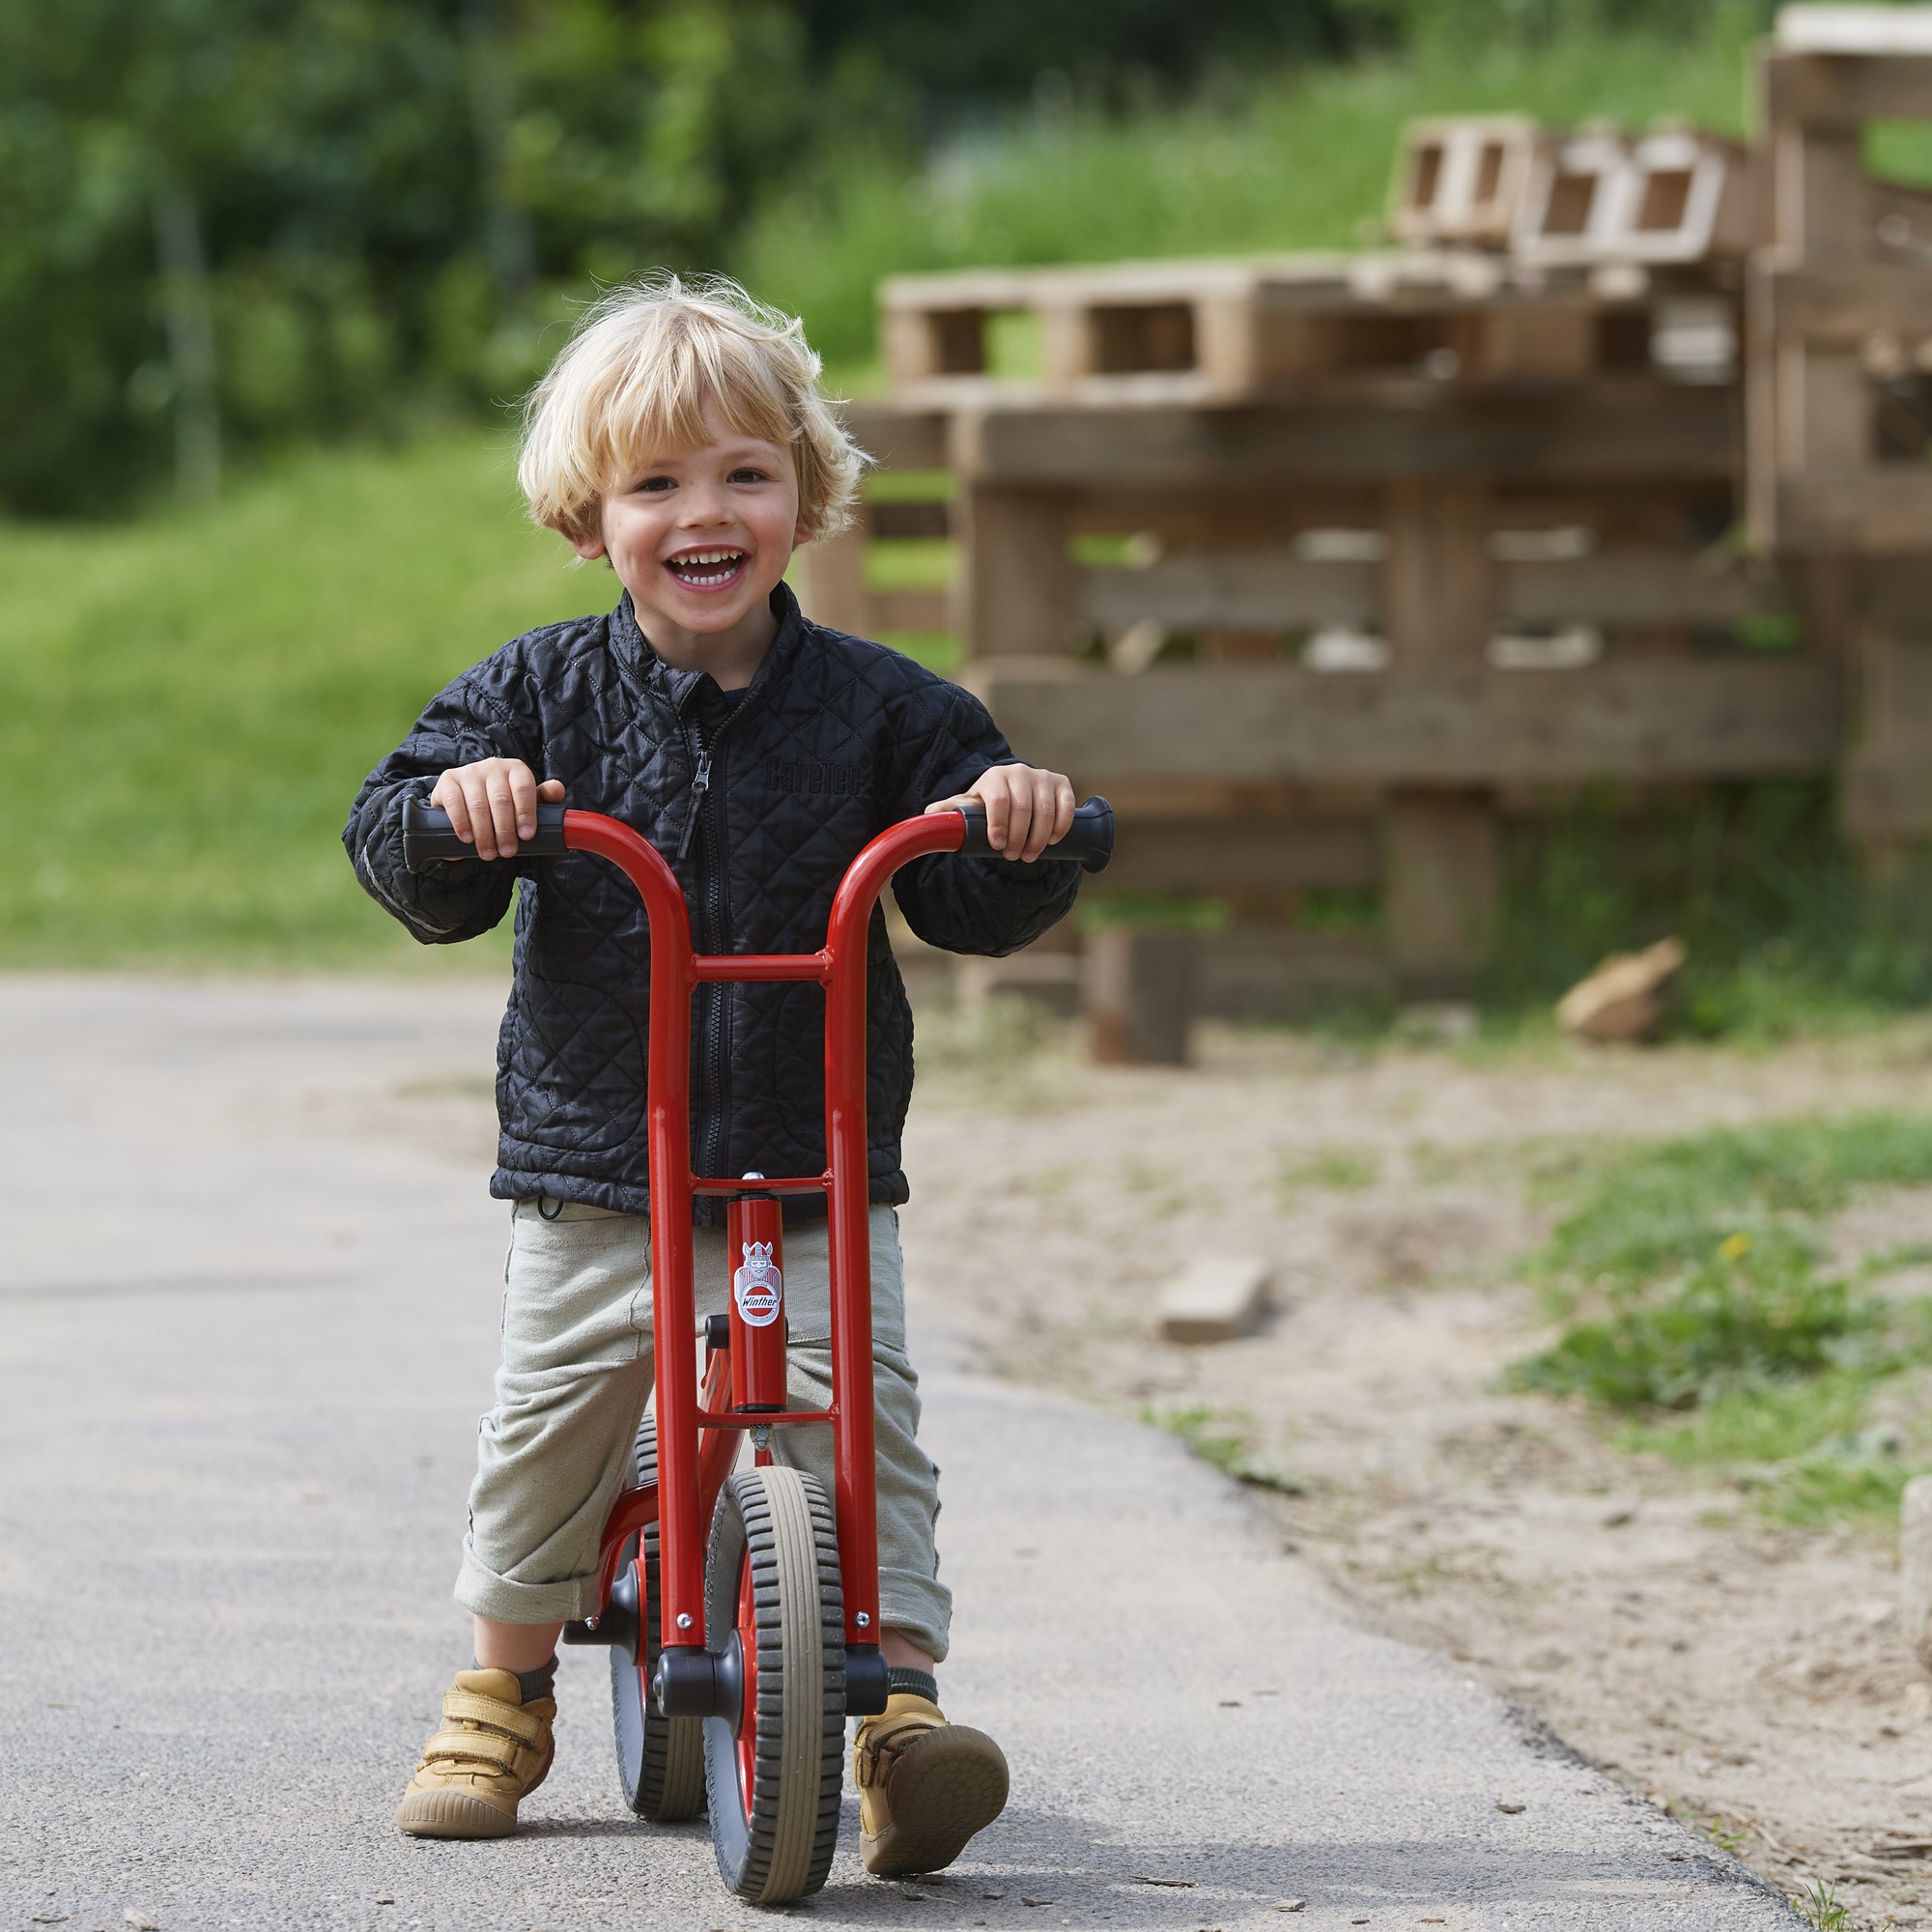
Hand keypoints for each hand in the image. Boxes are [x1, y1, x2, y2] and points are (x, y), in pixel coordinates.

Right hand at [428, 759, 563, 860]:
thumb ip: (545, 798)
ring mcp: (469, 771)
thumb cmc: (505, 804)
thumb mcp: (526, 802)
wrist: (469, 801)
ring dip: (484, 833)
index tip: (526, 836)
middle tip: (507, 852)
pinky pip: (454, 802)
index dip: (526, 813)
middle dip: (505, 830)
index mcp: (516, 769)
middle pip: (501, 800)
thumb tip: (556, 789)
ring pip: (478, 804)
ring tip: (488, 853)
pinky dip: (461, 823)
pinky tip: (467, 838)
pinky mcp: (448, 780)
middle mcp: (493, 766)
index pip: (524, 788)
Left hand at [925, 763, 1074, 863]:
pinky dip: (1061, 825)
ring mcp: (1042, 776)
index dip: (999, 825)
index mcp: (993, 776)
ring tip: (1030, 855)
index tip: (998, 846)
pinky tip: (1052, 840)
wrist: (1013, 793)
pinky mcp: (1061, 784)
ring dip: (1039, 837)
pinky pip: (1066, 805)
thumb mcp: (967, 807)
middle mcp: (1019, 772)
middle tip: (1014, 856)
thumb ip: (947, 812)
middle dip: (1019, 837)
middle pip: (1023, 808)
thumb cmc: (986, 804)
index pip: (999, 800)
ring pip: (1045, 810)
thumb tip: (926, 816)